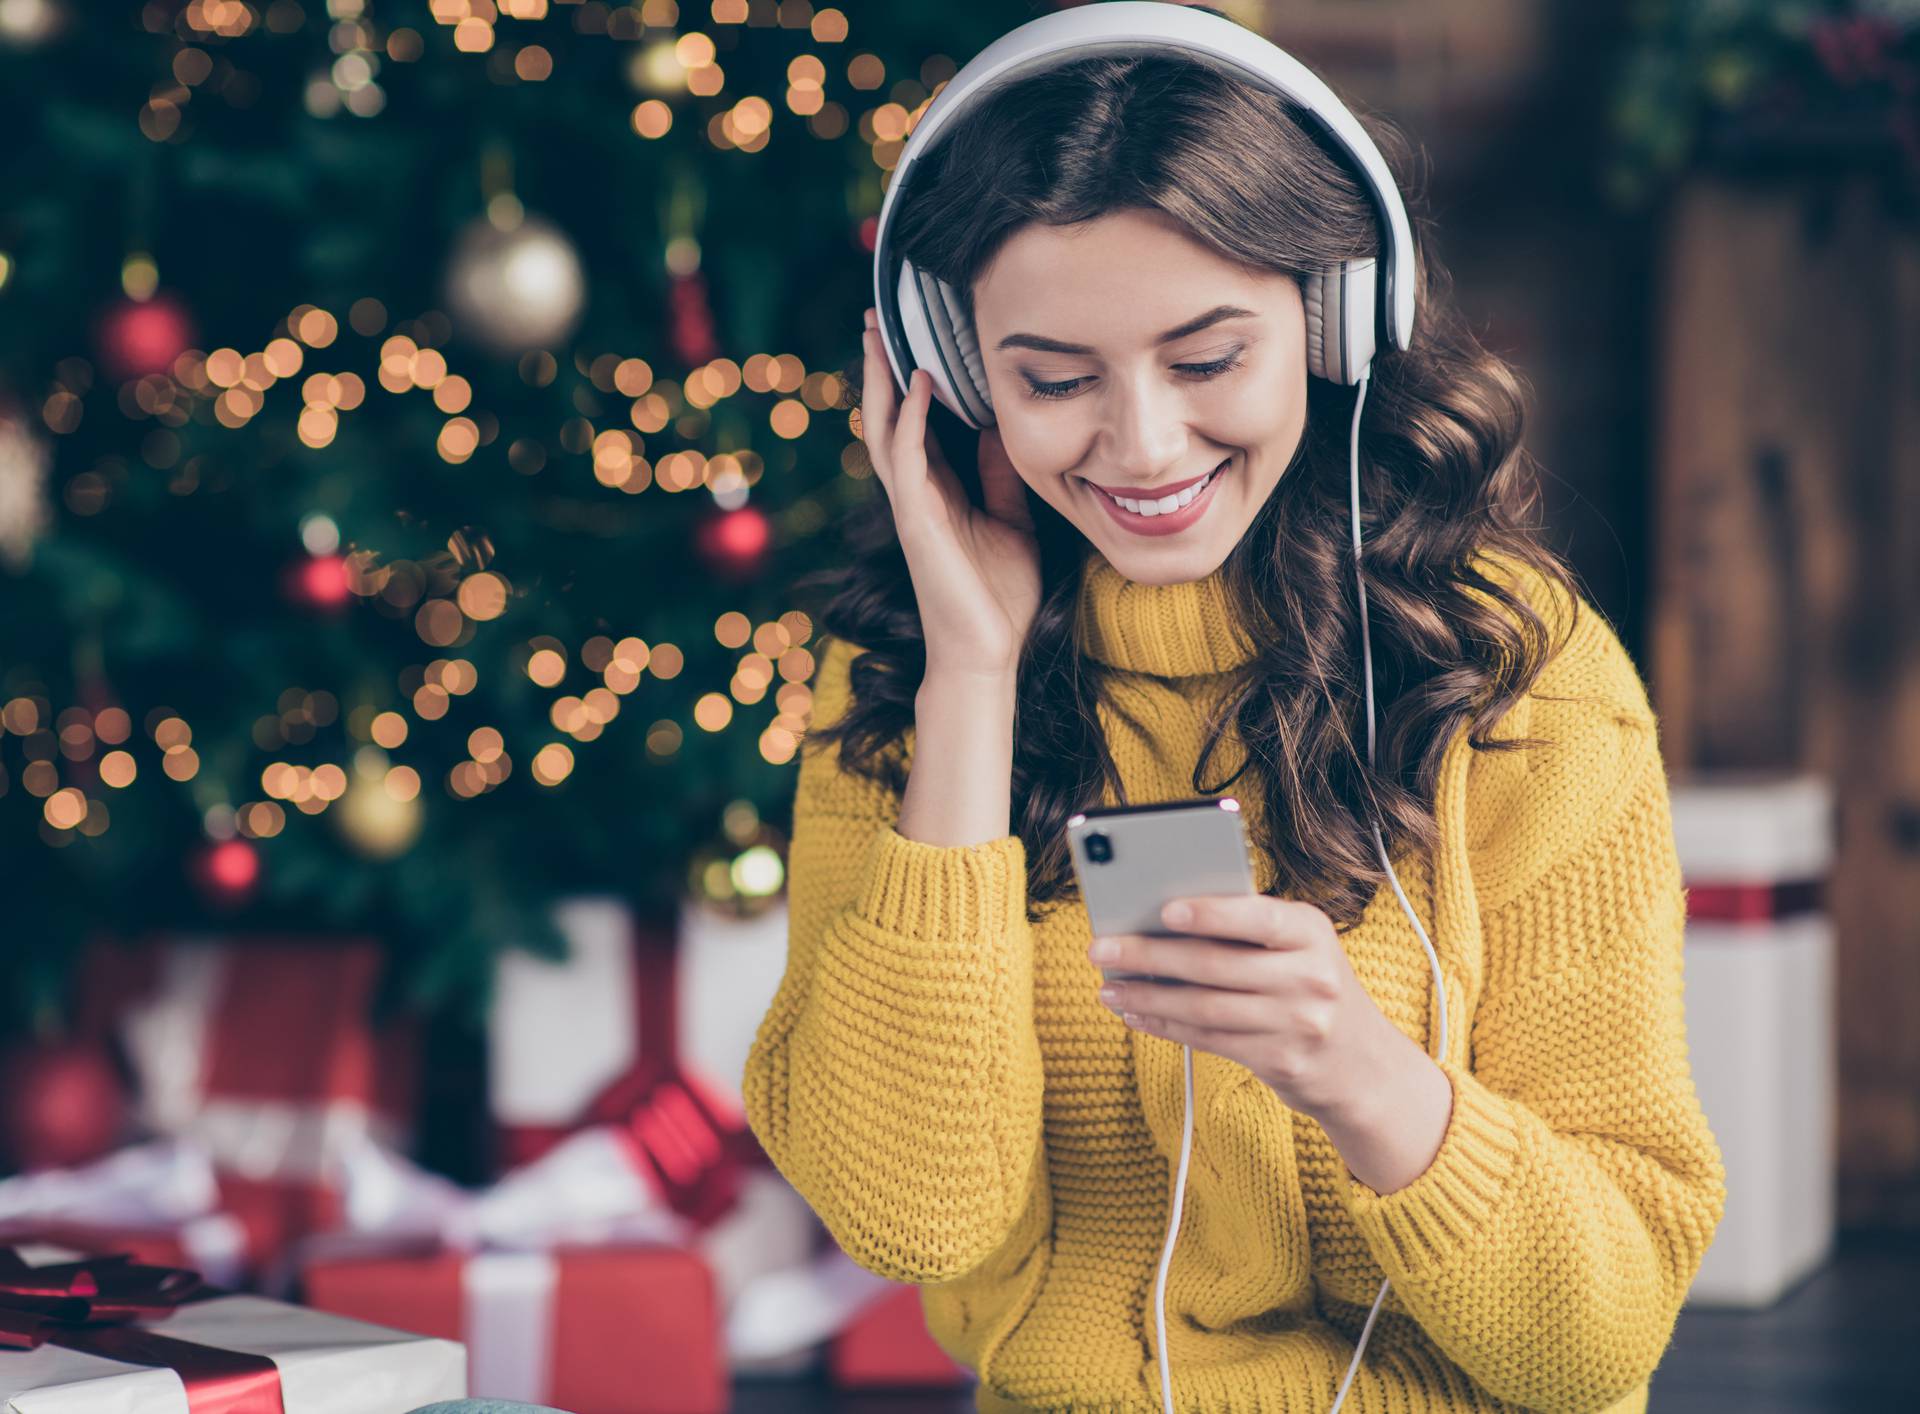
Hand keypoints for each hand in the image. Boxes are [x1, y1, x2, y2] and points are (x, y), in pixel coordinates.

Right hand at [860, 305, 1041, 680]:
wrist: (989, 652)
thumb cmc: (1000, 595)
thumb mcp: (1012, 521)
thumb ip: (1001, 477)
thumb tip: (1003, 429)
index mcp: (938, 492)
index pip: (918, 424)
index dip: (912, 381)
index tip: (914, 337)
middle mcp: (916, 494)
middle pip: (888, 418)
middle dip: (881, 370)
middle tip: (875, 319)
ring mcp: (911, 506)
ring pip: (884, 431)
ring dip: (880, 383)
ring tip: (877, 336)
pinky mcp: (916, 521)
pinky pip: (907, 460)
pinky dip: (911, 420)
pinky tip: (920, 385)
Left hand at [1087, 894, 1407, 1123]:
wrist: (1362, 1065)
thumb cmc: (1310, 986)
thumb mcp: (1299, 947)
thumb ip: (1247, 930)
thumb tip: (1158, 919)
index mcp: (1310, 931)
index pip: (1256, 917)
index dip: (1210, 914)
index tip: (1163, 910)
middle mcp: (1309, 976)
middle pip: (1215, 965)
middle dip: (1149, 955)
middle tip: (1101, 949)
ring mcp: (1297, 1023)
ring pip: (1205, 1007)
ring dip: (1147, 995)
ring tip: (1108, 987)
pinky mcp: (1279, 1061)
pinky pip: (1208, 1039)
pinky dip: (1165, 1025)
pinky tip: (1136, 1014)